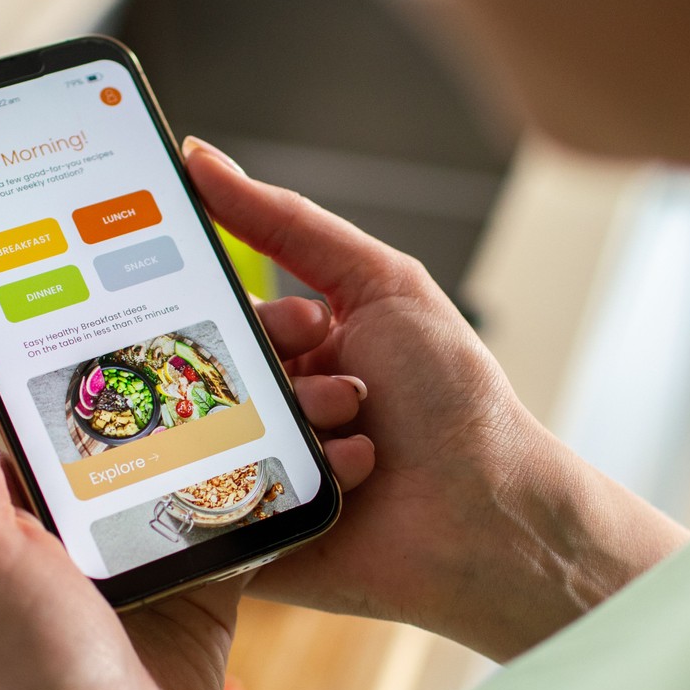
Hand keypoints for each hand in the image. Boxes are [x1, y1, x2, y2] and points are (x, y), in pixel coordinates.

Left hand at [0, 307, 373, 689]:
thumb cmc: (25, 674)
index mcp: (13, 489)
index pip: (47, 377)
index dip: (87, 316)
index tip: (134, 255)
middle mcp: (81, 502)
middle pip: (141, 396)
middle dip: (197, 345)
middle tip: (255, 296)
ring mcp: (148, 534)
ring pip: (203, 436)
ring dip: (254, 396)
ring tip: (308, 350)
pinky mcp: (209, 571)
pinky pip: (246, 499)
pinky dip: (284, 463)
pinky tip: (327, 424)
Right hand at [187, 137, 688, 660]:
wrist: (488, 508)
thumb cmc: (453, 396)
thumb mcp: (382, 283)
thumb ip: (288, 222)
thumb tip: (201, 158)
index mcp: (299, 348)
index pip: (231, 316)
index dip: (258, 316)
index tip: (302, 325)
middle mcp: (275, 406)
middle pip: (217, 371)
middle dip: (276, 374)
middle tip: (343, 385)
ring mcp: (262, 470)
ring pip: (217, 432)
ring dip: (295, 424)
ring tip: (357, 433)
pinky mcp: (252, 532)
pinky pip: (222, 497)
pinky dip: (290, 478)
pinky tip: (351, 479)